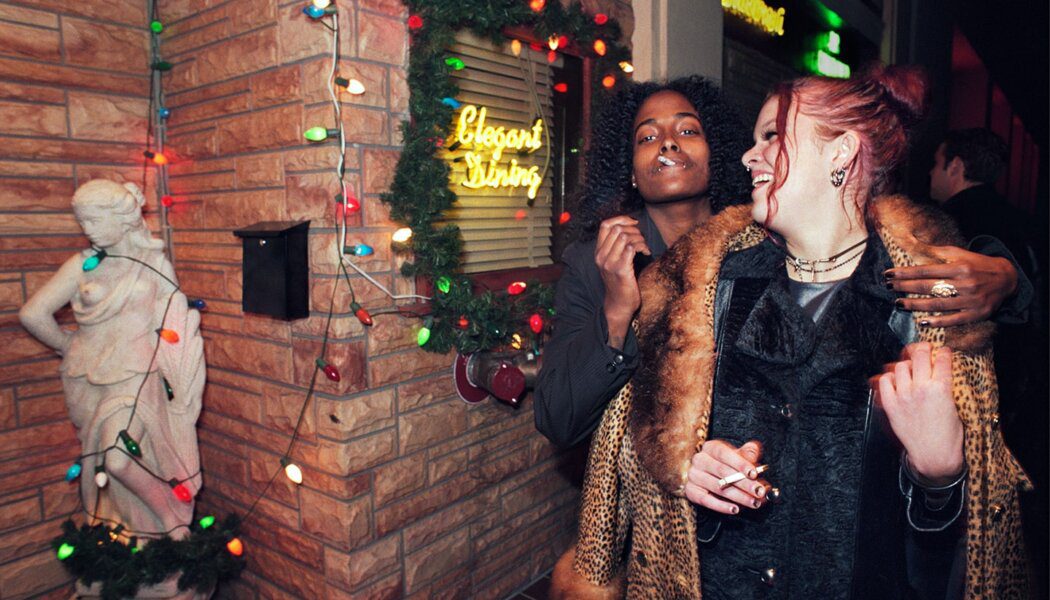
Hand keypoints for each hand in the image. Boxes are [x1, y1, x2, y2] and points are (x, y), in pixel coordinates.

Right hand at [595, 216, 650, 347]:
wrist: (618, 305)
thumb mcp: (612, 262)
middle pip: (618, 229)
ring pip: (625, 236)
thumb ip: (615, 246)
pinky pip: (631, 248)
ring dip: (639, 239)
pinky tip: (646, 253)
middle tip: (642, 240)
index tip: (634, 223)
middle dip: (634, 230)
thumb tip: (629, 226)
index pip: (605, 225)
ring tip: (644, 247)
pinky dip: (641, 247)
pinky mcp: (621, 270)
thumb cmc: (619, 283)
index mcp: (598, 252)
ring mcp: (610, 263)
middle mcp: (601, 256)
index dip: (621, 219)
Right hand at [685, 440, 767, 514]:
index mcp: (710, 447)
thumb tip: (754, 452)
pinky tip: (735, 509)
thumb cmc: (727, 464)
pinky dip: (721, 506)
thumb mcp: (737, 455)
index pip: (724, 453)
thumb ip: (748, 452)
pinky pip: (706, 501)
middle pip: (722, 471)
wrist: (706, 475)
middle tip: (759, 492)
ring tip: (754, 503)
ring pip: (718, 488)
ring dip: (738, 497)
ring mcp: (694, 476)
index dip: (740, 463)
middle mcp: (699, 460)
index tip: (754, 473)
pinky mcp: (691, 491)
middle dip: (744, 483)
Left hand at [873, 343, 963, 484]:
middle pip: (920, 356)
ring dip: (907, 365)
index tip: (942, 351)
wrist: (933, 456)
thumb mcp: (955, 407)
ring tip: (911, 370)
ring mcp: (903, 396)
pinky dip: (890, 378)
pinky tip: (896, 381)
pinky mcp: (891, 405)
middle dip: (924, 350)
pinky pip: (885, 381)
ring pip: (901, 366)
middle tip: (925, 350)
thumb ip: (945, 387)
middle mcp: (921, 389)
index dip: (943, 353)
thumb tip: (938, 372)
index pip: (942, 360)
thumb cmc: (948, 436)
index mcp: (941, 389)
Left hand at [885, 245, 1017, 326]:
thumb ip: (936, 251)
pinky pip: (954, 319)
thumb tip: (912, 244)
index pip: (926, 271)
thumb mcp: (960, 253)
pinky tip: (921, 322)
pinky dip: (937, 322)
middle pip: (928, 287)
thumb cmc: (977, 264)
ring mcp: (971, 300)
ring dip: (915, 305)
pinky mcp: (976, 314)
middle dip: (905, 287)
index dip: (905, 273)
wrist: (1007, 278)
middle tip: (888, 287)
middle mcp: (965, 283)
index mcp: (959, 267)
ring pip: (937, 304)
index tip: (888, 274)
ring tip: (898, 303)